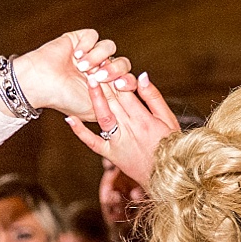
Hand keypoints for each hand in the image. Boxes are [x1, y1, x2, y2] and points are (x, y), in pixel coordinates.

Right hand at [9, 30, 134, 120]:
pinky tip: (76, 55)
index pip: (128, 79)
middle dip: (115, 69)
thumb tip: (133, 103)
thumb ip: (115, 105)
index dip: (128, 81)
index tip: (120, 85)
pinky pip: (93, 35)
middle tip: (100, 76)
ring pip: (110, 47)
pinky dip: (87, 45)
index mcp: (107, 86)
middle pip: (123, 62)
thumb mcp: (95, 108)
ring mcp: (91, 54)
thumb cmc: (65, 99)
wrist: (41, 84)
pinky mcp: (79, 40)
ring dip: (98, 57)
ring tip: (82, 66)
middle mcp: (100, 69)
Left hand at [65, 72, 180, 189]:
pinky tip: (69, 119)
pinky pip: (93, 142)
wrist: (168, 178)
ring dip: (95, 97)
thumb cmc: (171, 147)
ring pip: (103, 116)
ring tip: (87, 79)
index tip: (110, 63)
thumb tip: (141, 75)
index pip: (128, 92)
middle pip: (114, 100)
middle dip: (104, 80)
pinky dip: (80, 132)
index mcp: (144, 120)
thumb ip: (154, 98)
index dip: (117, 75)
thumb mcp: (168, 120)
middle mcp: (130, 129)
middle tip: (93, 63)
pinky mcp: (110, 155)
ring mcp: (118, 142)